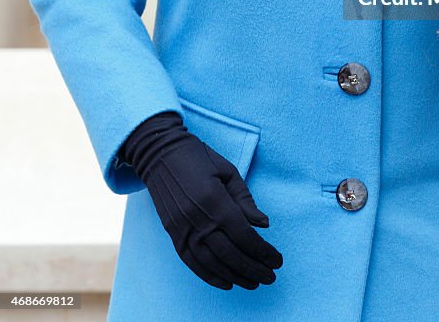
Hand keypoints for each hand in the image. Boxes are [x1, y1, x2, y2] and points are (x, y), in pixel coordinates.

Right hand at [119, 111, 282, 290]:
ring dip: (235, 276)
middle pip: (230, 254)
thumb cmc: (199, 157)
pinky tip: (226, 282)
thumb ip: (245, 200)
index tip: (277, 260)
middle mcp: (198, 220)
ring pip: (212, 263)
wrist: (161, 154)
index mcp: (215, 201)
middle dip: (253, 269)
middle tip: (271, 277)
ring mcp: (183, 229)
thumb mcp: (228, 171)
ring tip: (253, 283)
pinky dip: (209, 275)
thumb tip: (264, 224)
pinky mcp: (174, 234)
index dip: (262, 252)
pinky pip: (192, 262)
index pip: (244, 235)